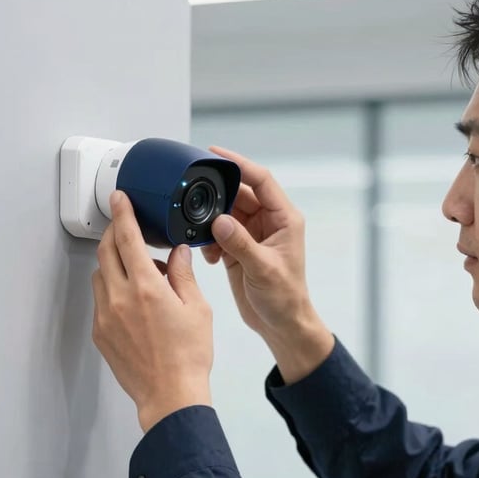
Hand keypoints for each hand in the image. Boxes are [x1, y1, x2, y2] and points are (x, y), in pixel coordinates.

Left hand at [92, 192, 212, 430]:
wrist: (170, 395)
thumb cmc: (189, 356)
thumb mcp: (197, 308)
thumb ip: (182, 274)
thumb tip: (176, 253)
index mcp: (146, 287)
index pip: (128, 237)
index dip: (122, 213)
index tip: (119, 199)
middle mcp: (120, 298)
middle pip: (106, 251)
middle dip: (115, 235)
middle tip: (128, 231)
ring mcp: (105, 316)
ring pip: (101, 275)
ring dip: (115, 265)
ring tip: (142, 277)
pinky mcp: (100, 333)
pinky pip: (100, 300)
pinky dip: (113, 290)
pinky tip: (135, 303)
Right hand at [203, 146, 333, 382]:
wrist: (281, 324)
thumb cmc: (284, 298)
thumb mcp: (263, 270)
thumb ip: (240, 244)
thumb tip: (220, 221)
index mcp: (283, 219)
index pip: (261, 180)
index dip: (239, 164)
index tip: (215, 153)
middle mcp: (268, 223)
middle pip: (239, 194)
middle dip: (217, 194)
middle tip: (194, 191)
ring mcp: (252, 235)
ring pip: (226, 213)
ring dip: (210, 220)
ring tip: (199, 230)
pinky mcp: (239, 249)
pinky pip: (218, 233)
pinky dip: (208, 240)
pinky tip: (207, 254)